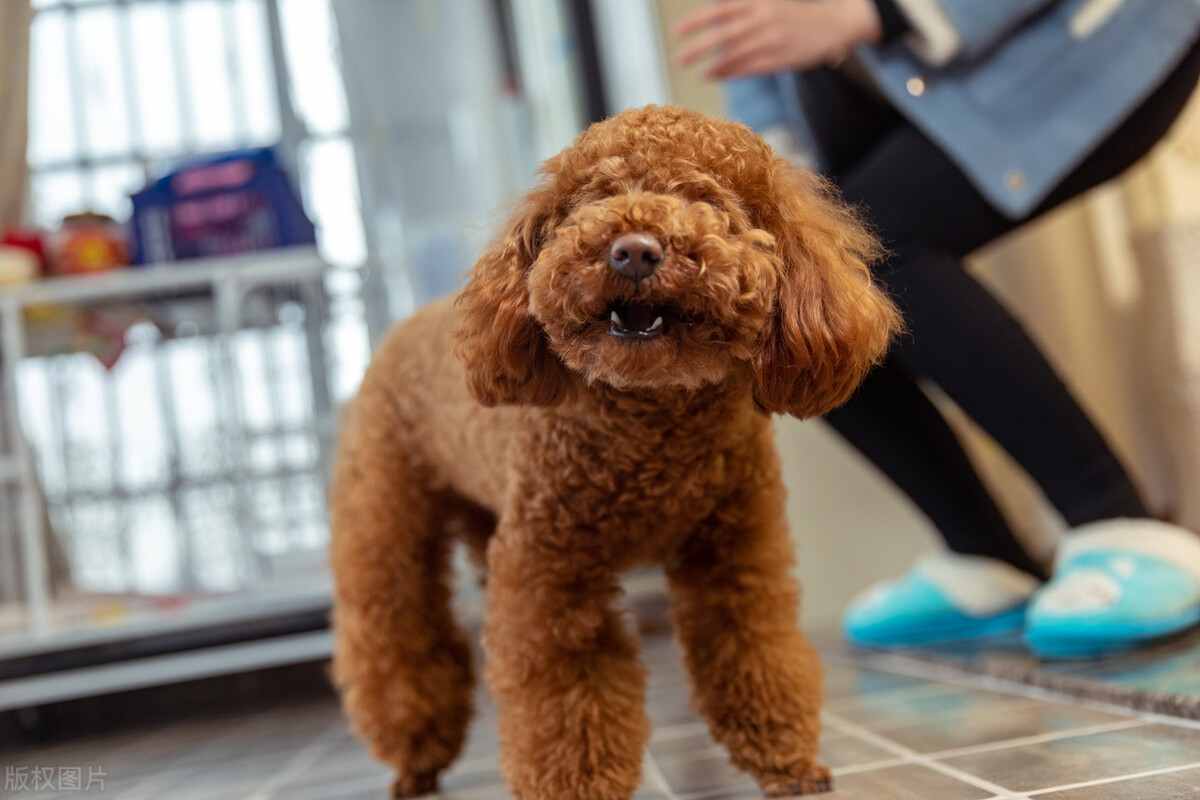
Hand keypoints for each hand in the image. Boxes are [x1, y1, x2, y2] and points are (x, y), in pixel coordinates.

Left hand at [673, 0, 883, 79]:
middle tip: (679, 59)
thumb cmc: (795, 15)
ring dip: (712, 64)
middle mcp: (762, 19)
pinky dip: (729, 72)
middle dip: (698, 47)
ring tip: (695, 71)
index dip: (696, 21)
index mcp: (757, 2)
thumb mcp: (769, 3)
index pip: (719, 10)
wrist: (833, 23)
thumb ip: (742, 10)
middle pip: (722, 34)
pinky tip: (714, 76)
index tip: (676, 32)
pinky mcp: (780, 59)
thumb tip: (713, 18)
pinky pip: (749, 68)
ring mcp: (771, 40)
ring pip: (734, 54)